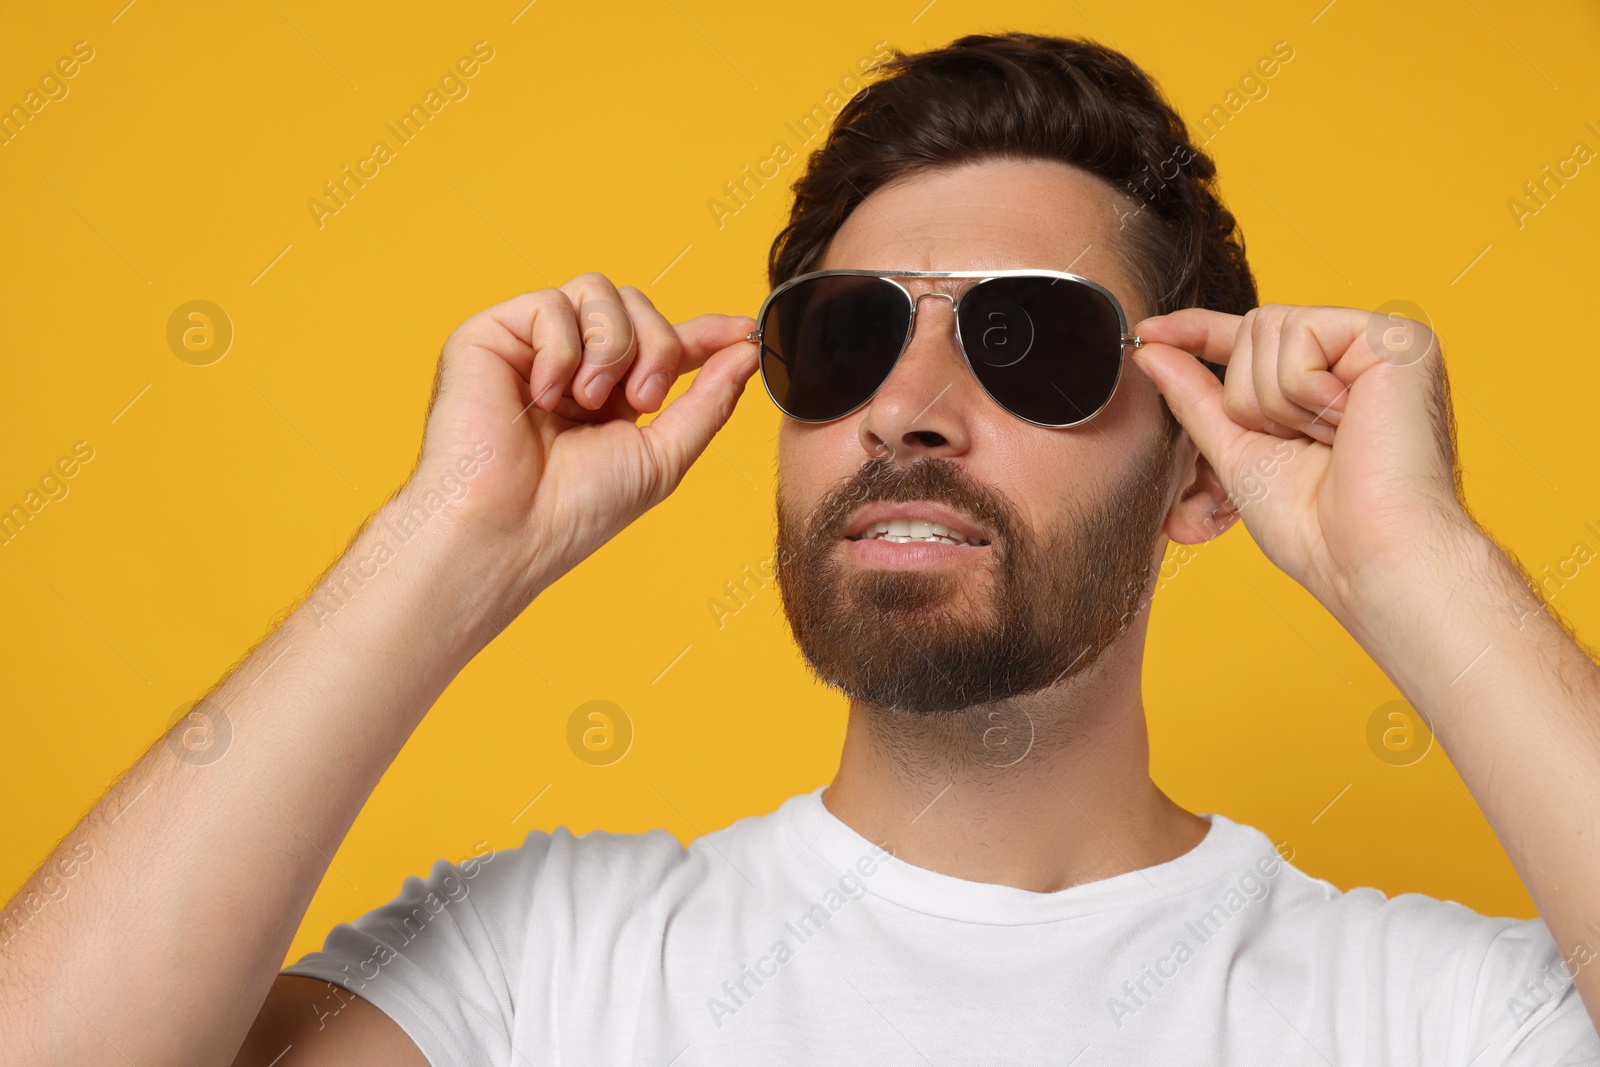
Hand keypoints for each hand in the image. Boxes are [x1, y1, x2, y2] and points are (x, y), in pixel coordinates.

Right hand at [408, 272, 758, 604]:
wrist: (510, 529)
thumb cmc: (576, 509)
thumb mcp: (663, 456)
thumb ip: (709, 401)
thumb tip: (747, 351)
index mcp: (611, 394)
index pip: (663, 342)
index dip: (704, 332)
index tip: (743, 331)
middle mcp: (572, 364)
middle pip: (638, 305)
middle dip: (657, 348)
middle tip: (641, 403)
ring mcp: (530, 347)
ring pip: (599, 290)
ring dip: (612, 347)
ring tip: (589, 401)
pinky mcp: (489, 335)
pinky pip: (550, 303)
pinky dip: (562, 350)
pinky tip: (545, 395)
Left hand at [1130, 303, 1479, 614]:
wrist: (1370, 558)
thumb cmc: (1316, 526)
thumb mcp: (1237, 452)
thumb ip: (1196, 396)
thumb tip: (1152, 349)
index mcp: (1330, 380)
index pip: (1253, 337)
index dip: (1197, 330)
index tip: (1147, 331)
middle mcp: (1359, 354)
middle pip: (1254, 326)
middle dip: (1248, 397)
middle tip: (1295, 445)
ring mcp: (1383, 342)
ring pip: (1270, 327)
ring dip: (1274, 401)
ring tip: (1325, 440)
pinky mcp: (1399, 338)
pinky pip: (1301, 334)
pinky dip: (1301, 391)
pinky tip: (1344, 425)